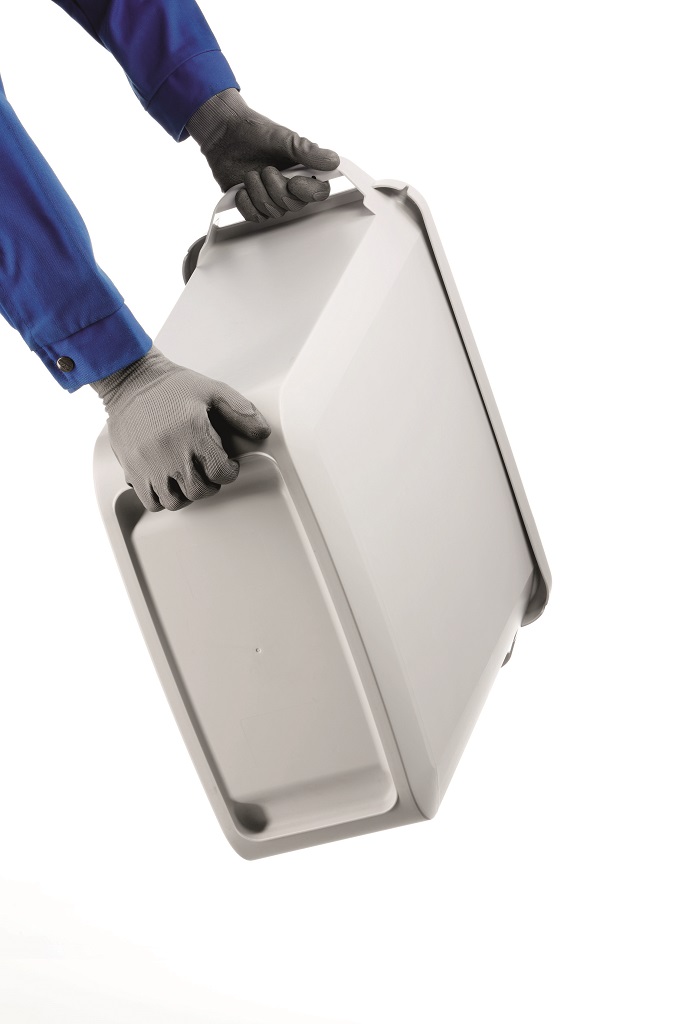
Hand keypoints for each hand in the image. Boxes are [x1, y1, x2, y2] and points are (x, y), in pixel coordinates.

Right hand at [91, 346, 269, 511]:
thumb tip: (262, 431)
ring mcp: (148, 463)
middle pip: (199, 491)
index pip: (220, 472)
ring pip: (175, 501)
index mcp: (193, 432)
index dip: (229, 472)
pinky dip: (162, 499)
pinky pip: (151, 502)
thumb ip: (240, 410)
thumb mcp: (212, 390)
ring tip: (188, 479)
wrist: (130, 381)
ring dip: (187, 494)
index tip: (227, 466)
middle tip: (209, 472)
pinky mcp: (132, 469)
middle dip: (210, 484)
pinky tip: (168, 484)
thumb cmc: (171, 386)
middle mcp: (170, 451)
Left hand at [186, 88, 339, 222]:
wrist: (223, 133)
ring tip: (251, 174)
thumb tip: (333, 161)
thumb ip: (308, 151)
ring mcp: (270, 197)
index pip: (318, 193)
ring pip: (273, 212)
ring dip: (258, 192)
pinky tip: (242, 188)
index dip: (308, 193)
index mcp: (302, 171)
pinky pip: (254, 217)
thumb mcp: (284, 137)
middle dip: (276, 189)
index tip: (294, 182)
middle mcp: (288, 186)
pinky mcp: (252, 204)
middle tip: (266, 170)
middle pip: (293, 206)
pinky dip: (246, 203)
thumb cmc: (253, 131)